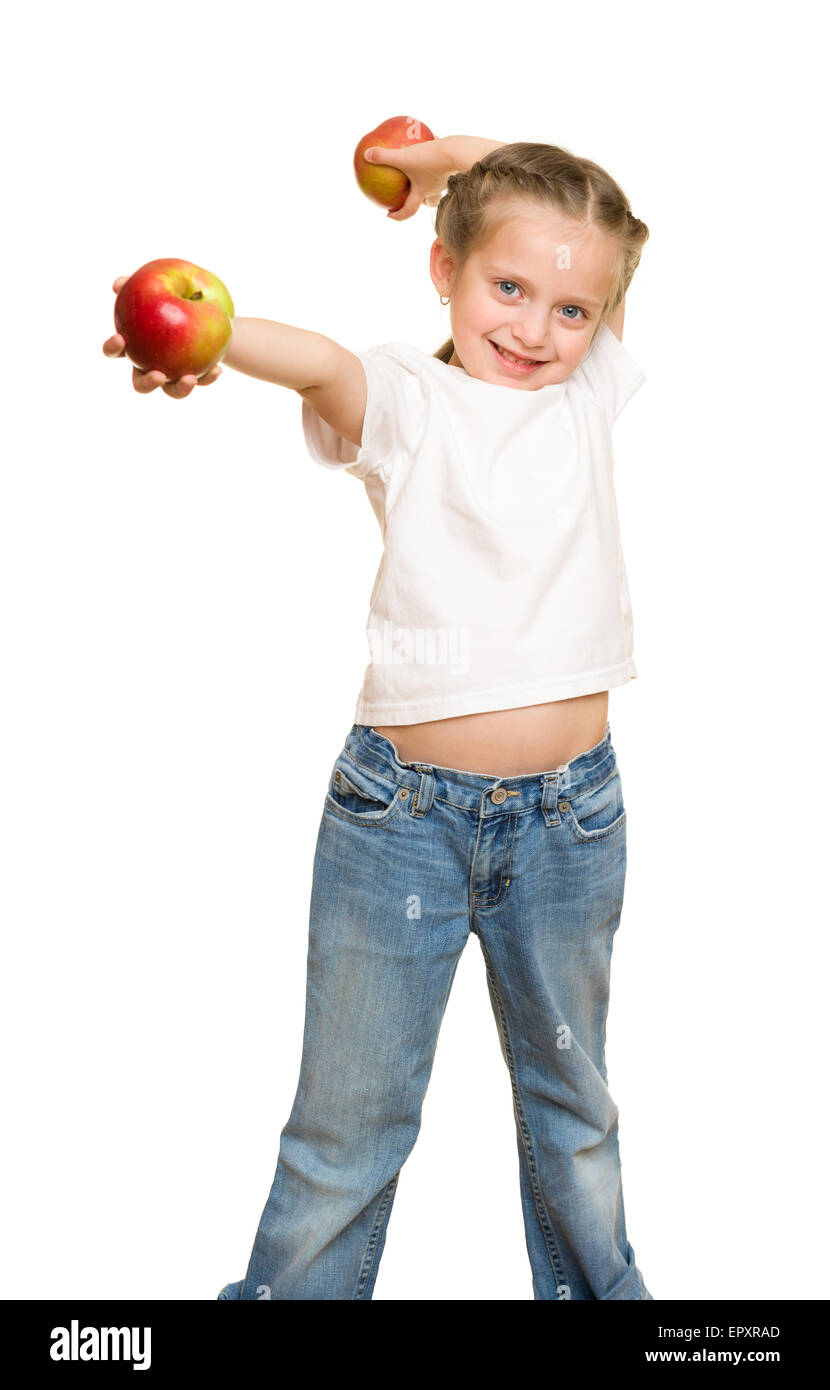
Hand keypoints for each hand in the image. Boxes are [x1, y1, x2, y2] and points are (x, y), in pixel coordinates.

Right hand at [102, 275, 223, 396]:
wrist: (198, 308)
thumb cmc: (167, 296)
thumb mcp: (153, 288)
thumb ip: (134, 285)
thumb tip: (118, 284)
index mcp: (132, 347)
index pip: (114, 351)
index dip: (113, 348)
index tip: (120, 338)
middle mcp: (149, 366)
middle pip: (141, 384)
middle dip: (147, 383)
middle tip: (158, 375)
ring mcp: (172, 375)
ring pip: (171, 391)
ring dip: (180, 389)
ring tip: (190, 378)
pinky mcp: (195, 376)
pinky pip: (201, 381)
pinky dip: (208, 378)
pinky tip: (217, 370)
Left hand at [363, 136, 456, 221]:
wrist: (460, 152)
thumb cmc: (431, 159)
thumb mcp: (404, 157)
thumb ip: (384, 157)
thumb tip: (366, 155)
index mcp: (422, 192)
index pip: (408, 210)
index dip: (398, 215)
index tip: (389, 215)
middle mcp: (435, 189)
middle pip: (427, 201)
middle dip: (419, 200)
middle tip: (410, 195)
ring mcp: (446, 179)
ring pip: (437, 185)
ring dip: (430, 182)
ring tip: (423, 172)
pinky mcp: (454, 166)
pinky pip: (443, 166)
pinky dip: (437, 160)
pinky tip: (433, 146)